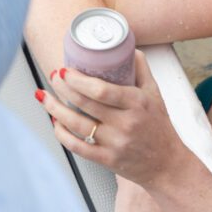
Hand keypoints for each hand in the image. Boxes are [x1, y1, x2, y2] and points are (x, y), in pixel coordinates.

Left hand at [36, 49, 186, 185]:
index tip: (67, 70)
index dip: (79, 79)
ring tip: (45, 96)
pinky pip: (77, 146)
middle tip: (54, 76)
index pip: (102, 90)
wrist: (166, 163)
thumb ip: (142, 70)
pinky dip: (61, 133)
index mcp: (138, 103)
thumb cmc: (160, 127)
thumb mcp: (156, 95)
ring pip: (76, 125)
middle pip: (85, 104)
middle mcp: (126, 123)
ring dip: (55, 109)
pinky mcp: (107, 159)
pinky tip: (55, 122)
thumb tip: (128, 48)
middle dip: (63, 87)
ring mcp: (115, 143)